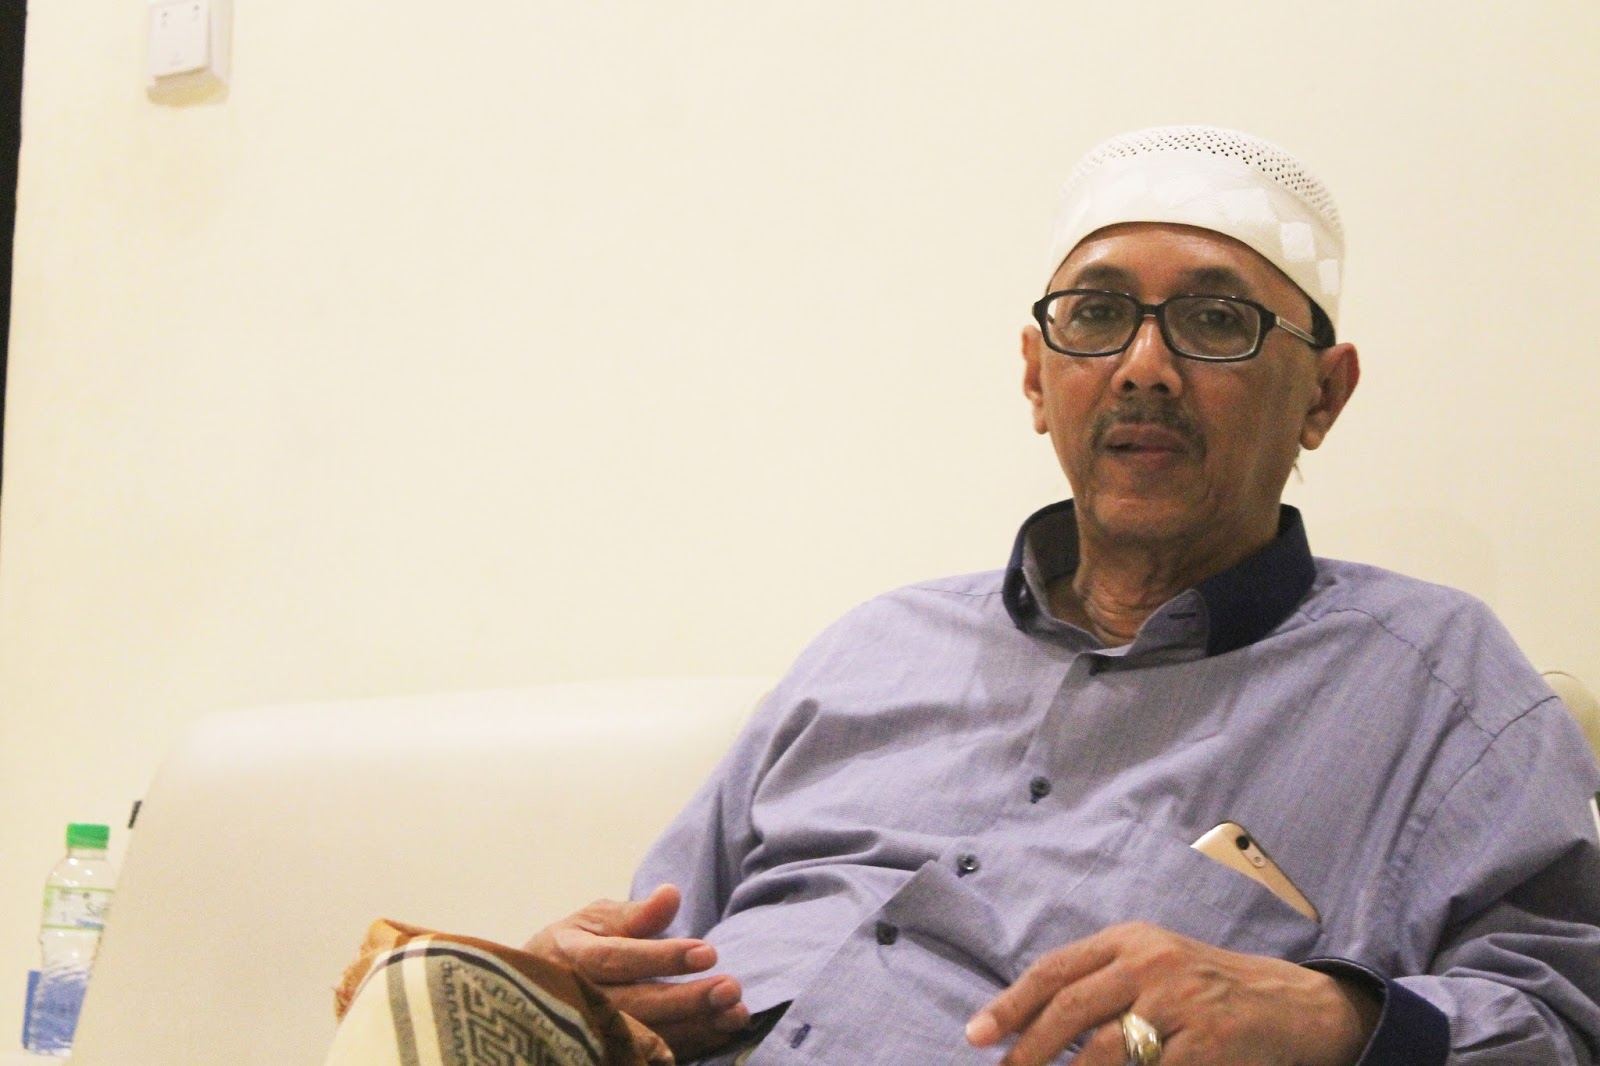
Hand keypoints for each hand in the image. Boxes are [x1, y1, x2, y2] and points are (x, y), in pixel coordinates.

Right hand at [524, 883, 750, 1059]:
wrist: (534, 990)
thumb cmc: (572, 946)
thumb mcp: (594, 920)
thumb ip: (634, 914)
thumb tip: (671, 895)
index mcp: (574, 957)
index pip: (618, 959)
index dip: (662, 958)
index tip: (707, 953)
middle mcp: (579, 998)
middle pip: (635, 1005)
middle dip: (686, 999)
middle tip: (730, 988)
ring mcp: (591, 1031)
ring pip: (645, 1035)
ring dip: (694, 1026)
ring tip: (735, 1013)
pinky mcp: (607, 1051)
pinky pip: (649, 1055)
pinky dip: (689, 1044)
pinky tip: (720, 1031)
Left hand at [965, 922, 1379, 1065]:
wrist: (1290, 1004)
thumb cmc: (1206, 989)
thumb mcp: (1152, 964)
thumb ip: (1099, 982)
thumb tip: (1027, 1023)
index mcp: (1130, 940)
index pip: (1055, 970)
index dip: (1010, 1004)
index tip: (976, 1035)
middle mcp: (1152, 963)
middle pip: (1070, 1008)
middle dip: (1027, 1048)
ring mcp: (1181, 1003)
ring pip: (1103, 1050)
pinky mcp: (1208, 1044)